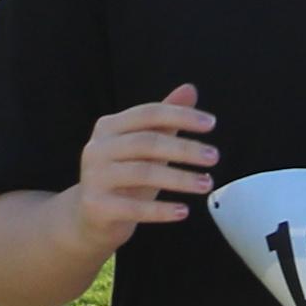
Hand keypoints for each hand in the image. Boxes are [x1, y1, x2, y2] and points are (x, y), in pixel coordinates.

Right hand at [71, 86, 215, 247]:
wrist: (90, 215)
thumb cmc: (124, 177)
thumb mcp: (144, 146)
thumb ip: (165, 120)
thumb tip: (190, 89)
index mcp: (109, 127)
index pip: (148, 113)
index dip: (181, 116)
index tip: (211, 124)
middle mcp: (97, 148)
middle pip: (147, 142)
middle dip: (184, 148)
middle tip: (214, 156)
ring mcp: (94, 177)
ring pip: (142, 173)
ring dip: (180, 179)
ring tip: (207, 183)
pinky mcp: (96, 206)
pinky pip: (134, 207)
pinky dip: (162, 210)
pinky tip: (184, 211)